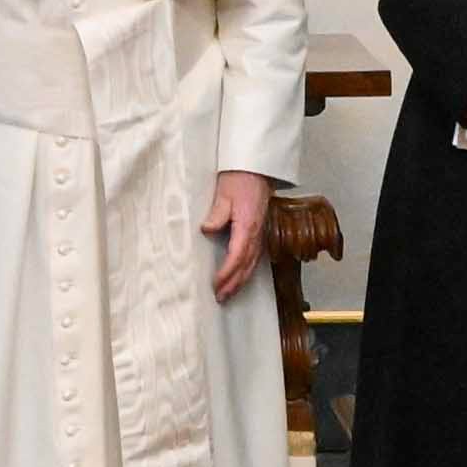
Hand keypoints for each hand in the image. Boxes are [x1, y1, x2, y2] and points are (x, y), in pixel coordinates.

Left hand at [204, 170, 274, 298]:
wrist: (256, 168)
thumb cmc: (239, 179)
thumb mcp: (224, 194)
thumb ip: (217, 214)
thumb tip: (207, 229)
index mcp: (247, 226)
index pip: (237, 256)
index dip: (227, 273)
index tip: (216, 285)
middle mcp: (256, 234)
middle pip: (246, 266)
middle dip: (233, 284)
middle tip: (220, 298)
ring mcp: (260, 234)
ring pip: (252, 264)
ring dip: (241, 281)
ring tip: (229, 294)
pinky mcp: (259, 232)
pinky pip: (255, 257)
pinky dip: (247, 271)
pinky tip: (241, 277)